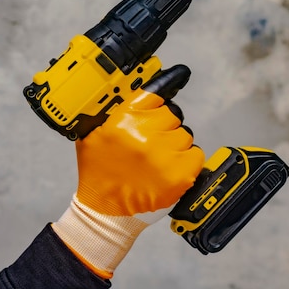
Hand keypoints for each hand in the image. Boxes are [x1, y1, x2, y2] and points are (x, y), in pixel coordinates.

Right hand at [52, 65, 204, 278]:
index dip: (164, 92)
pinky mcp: (180, 174)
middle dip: (164, 127)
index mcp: (123, 120)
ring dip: (175, 145)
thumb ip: (114, 111)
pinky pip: (195, 154)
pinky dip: (187, 161)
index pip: (155, 93)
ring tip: (158, 159)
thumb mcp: (93, 134)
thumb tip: (142, 90)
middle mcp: (145, 134)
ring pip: (185, 135)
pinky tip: (170, 169)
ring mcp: (164, 155)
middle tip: (150, 143)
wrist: (106, 211)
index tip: (179, 76)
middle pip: (173, 115)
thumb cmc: (99, 172)